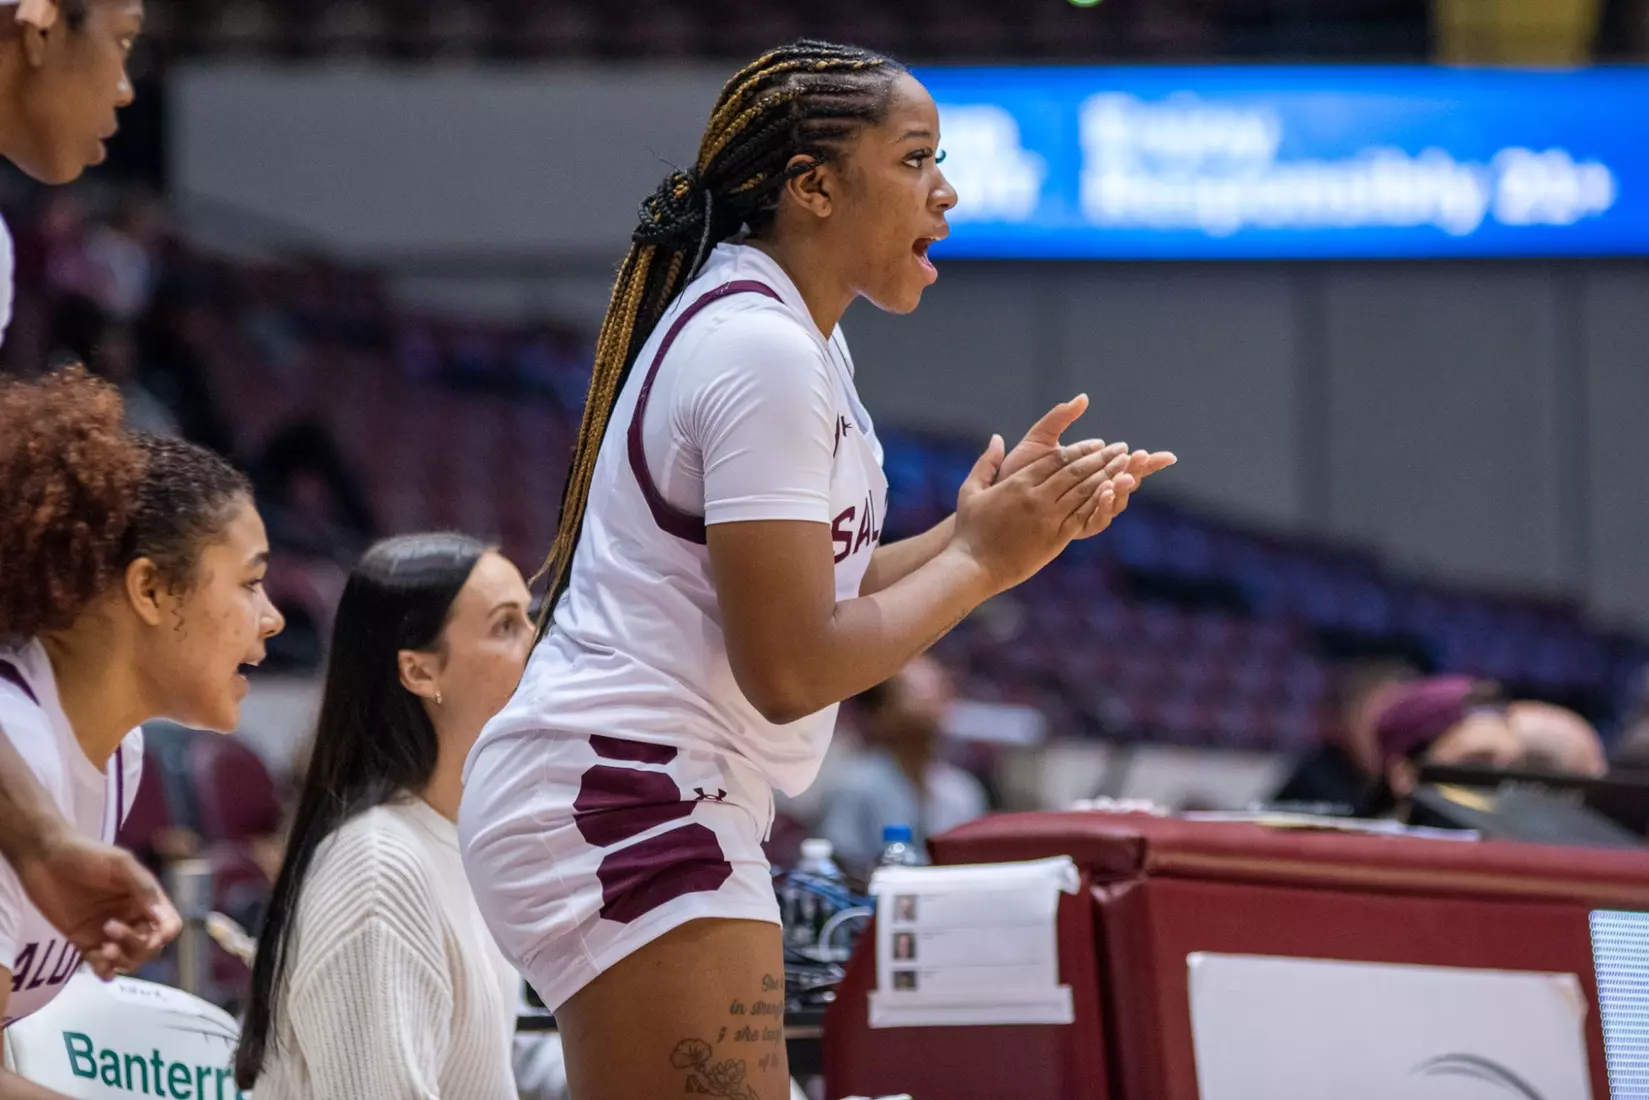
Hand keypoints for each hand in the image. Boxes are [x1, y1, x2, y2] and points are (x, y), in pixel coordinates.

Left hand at [14, 829, 181, 978]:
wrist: (44, 858)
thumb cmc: (86, 854)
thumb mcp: (121, 864)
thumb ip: (143, 887)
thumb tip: (160, 916)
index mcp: (145, 898)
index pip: (168, 924)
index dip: (165, 934)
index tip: (153, 938)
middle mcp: (132, 917)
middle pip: (150, 946)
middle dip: (137, 946)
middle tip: (110, 930)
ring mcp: (108, 932)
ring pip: (129, 959)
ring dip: (121, 960)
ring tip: (102, 950)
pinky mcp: (85, 942)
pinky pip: (102, 965)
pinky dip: (104, 970)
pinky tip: (97, 964)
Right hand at [950, 434, 1128, 594]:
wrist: (974, 566)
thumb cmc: (969, 530)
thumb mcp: (970, 490)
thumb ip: (986, 462)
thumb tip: (996, 437)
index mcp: (1018, 484)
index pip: (1056, 460)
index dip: (1080, 449)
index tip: (1098, 442)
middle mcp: (1036, 498)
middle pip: (1075, 472)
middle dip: (1101, 458)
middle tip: (1121, 448)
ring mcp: (1047, 519)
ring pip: (1083, 492)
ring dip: (1107, 476)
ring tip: (1125, 466)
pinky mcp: (1054, 539)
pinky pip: (1081, 517)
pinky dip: (1099, 503)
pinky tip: (1113, 494)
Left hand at [1000, 394, 1175, 538]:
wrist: (992, 498)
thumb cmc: (1015, 469)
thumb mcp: (1039, 439)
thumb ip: (1059, 419)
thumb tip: (1083, 398)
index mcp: (1090, 473)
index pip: (1126, 466)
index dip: (1146, 462)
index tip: (1162, 455)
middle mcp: (1091, 494)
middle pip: (1125, 484)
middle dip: (1138, 472)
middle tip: (1143, 458)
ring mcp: (1083, 511)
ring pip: (1114, 503)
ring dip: (1122, 488)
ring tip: (1124, 475)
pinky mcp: (1071, 527)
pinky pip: (1095, 521)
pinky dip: (1102, 507)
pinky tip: (1104, 491)